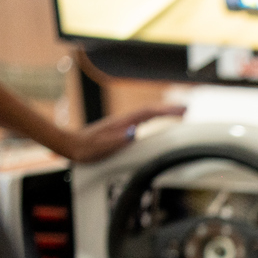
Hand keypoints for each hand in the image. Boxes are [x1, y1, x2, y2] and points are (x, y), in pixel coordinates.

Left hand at [62, 105, 186, 162]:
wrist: (71, 147)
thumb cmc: (86, 148)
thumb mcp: (102, 146)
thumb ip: (119, 139)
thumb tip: (135, 133)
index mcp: (123, 122)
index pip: (149, 112)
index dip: (167, 111)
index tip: (183, 110)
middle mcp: (124, 121)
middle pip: (151, 111)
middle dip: (169, 109)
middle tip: (186, 109)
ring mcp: (122, 124)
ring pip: (147, 115)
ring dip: (163, 113)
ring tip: (178, 114)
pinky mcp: (120, 130)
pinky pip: (143, 121)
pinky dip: (154, 119)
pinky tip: (157, 123)